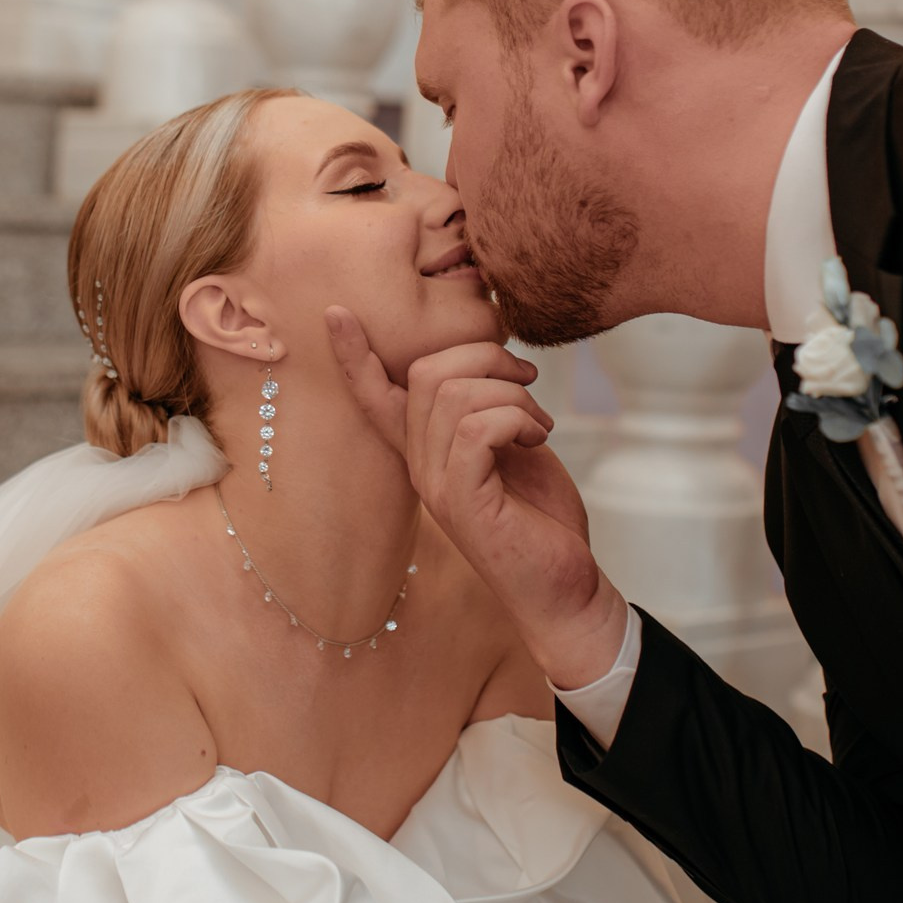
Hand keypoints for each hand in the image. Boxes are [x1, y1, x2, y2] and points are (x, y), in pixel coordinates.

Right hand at [325, 308, 629, 688]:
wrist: (566, 588)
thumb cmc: (542, 519)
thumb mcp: (512, 452)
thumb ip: (488, 412)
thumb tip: (497, 366)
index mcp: (425, 453)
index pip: (375, 399)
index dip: (356, 356)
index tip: (337, 314)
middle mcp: (421, 468)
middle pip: (428, 373)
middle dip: (486, 358)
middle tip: (527, 382)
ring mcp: (438, 486)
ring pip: (454, 394)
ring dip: (512, 394)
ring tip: (538, 425)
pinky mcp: (465, 503)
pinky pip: (479, 427)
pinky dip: (518, 419)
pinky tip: (537, 439)